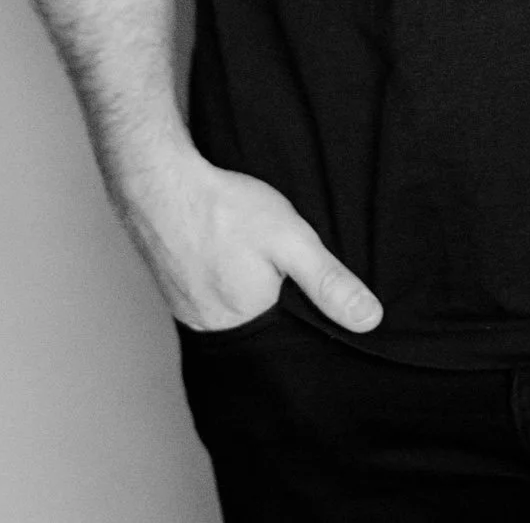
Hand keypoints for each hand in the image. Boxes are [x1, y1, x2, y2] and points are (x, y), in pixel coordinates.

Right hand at [119, 144, 382, 334]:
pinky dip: (226, 285)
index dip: (308, 328)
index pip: (289, 347)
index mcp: (247, 327)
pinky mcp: (176, 292)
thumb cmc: (224, 210)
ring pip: (236, 315)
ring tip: (260, 267)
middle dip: (281, 312)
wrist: (159, 183)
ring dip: (252, 298)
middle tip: (287, 278)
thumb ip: (329, 282)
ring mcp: (190, 312)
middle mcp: (215, 330)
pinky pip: (212, 300)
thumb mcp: (291, 240)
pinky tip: (233, 259)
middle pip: (262, 332)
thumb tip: (370, 321)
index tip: (320, 307)